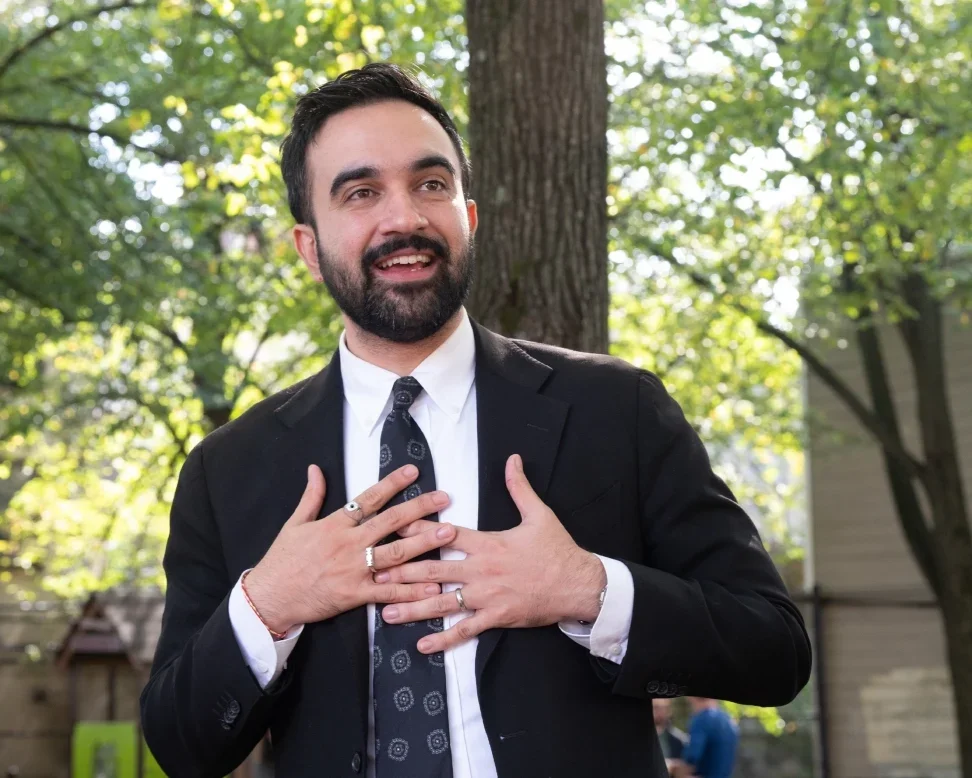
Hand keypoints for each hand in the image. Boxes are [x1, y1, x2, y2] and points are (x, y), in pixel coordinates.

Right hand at [244, 464, 457, 633]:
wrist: (269, 597)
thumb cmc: (282, 560)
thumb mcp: (294, 523)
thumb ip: (311, 496)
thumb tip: (316, 468)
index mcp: (335, 525)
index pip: (368, 499)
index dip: (392, 483)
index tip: (414, 471)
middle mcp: (348, 544)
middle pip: (389, 522)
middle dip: (419, 508)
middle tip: (444, 498)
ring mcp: (353, 570)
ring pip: (395, 554)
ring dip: (423, 543)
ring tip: (447, 532)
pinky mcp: (355, 595)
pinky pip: (388, 591)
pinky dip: (411, 589)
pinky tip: (432, 585)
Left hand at [374, 454, 606, 652]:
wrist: (579, 585)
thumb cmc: (558, 550)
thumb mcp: (540, 515)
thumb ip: (519, 487)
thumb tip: (513, 459)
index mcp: (488, 543)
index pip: (445, 534)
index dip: (417, 529)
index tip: (393, 527)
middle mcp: (482, 570)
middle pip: (434, 569)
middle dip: (401, 572)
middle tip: (373, 574)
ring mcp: (487, 596)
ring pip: (443, 602)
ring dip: (413, 607)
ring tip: (386, 612)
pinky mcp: (496, 617)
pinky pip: (466, 629)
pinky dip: (444, 637)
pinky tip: (423, 644)